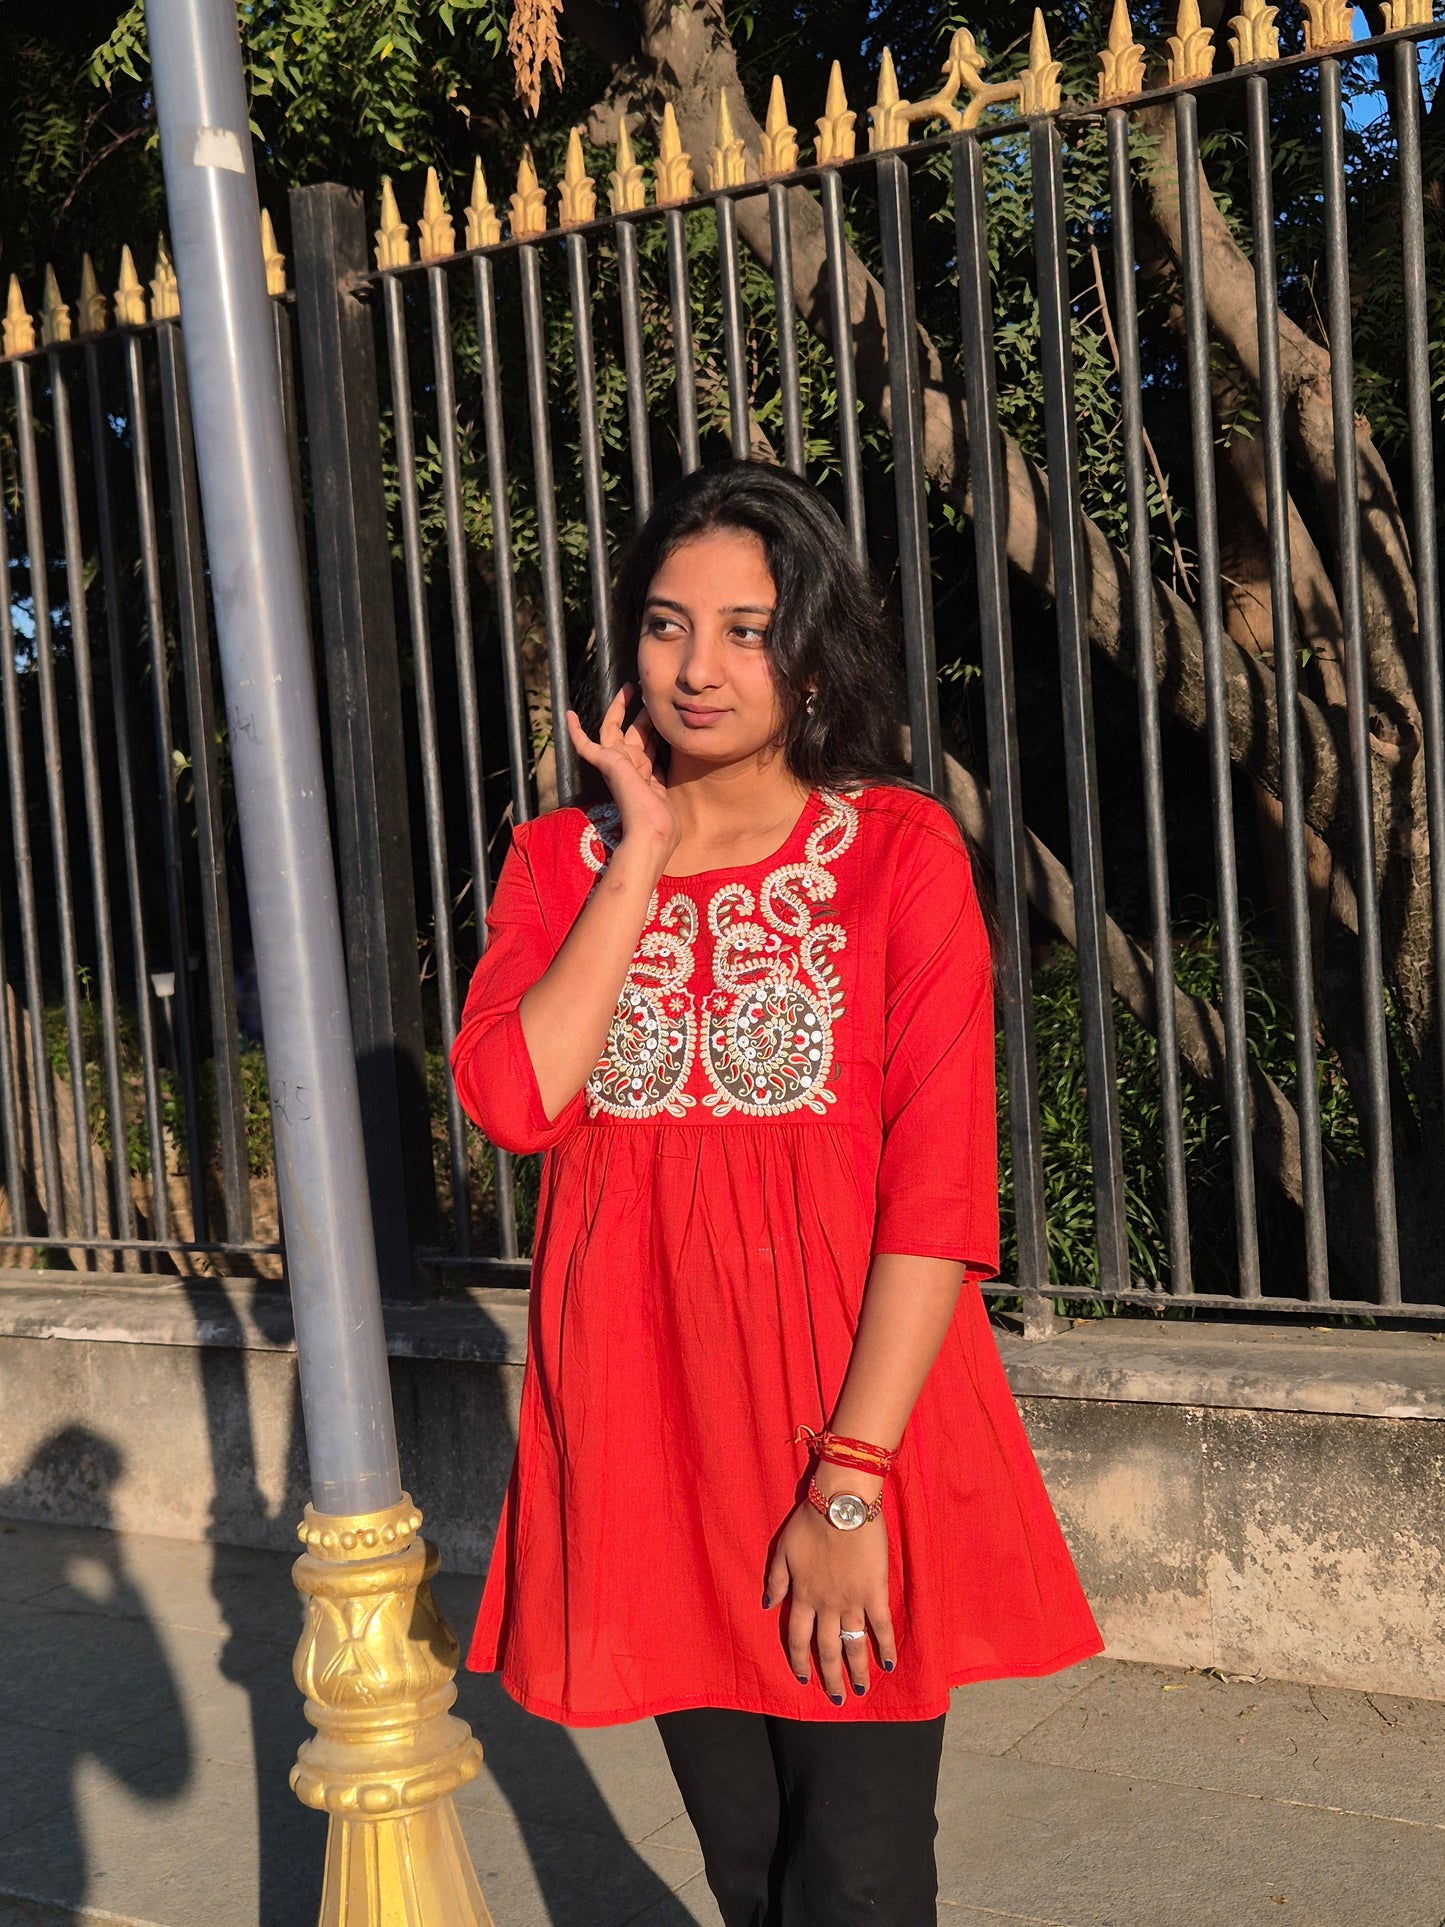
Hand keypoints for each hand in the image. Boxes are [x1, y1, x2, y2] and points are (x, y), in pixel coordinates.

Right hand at [565, 685, 678, 873]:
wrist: (649, 833)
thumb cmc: (662, 823)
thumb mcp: (667, 793)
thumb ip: (664, 776)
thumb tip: (671, 760)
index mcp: (643, 778)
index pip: (649, 750)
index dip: (656, 733)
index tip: (663, 719)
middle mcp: (629, 768)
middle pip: (633, 734)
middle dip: (641, 714)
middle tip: (646, 694)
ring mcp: (616, 764)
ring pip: (614, 729)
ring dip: (620, 708)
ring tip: (629, 686)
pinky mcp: (606, 762)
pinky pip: (585, 745)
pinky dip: (575, 731)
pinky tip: (567, 714)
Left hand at [764, 1495, 896, 1702]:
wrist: (841, 1506)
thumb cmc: (810, 1522)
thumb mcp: (782, 1550)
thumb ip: (776, 1581)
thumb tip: (769, 1607)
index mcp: (802, 1596)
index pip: (798, 1638)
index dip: (800, 1661)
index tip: (803, 1679)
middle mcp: (826, 1605)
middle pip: (827, 1649)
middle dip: (830, 1676)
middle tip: (836, 1698)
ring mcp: (852, 1600)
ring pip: (853, 1643)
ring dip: (856, 1670)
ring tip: (859, 1691)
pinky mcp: (875, 1592)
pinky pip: (881, 1625)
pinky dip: (885, 1646)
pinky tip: (888, 1664)